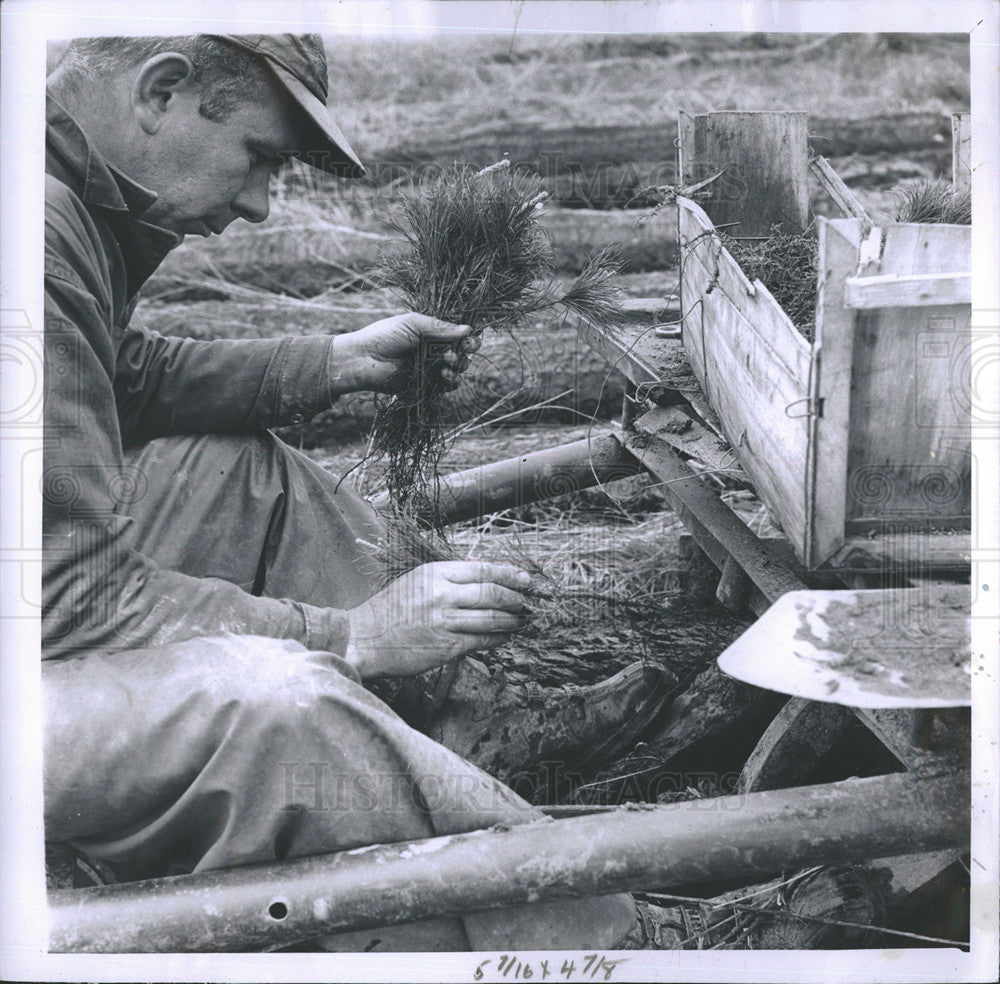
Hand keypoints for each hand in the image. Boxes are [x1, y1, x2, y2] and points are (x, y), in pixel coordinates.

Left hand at [330, 313, 480, 396]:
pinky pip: (446, 386)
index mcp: (431, 333)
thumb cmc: (384, 336)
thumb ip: (440, 327)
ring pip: (456, 370)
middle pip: (462, 353)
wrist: (363, 359)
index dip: (468, 339)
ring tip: (447, 365)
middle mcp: (433, 350)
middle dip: (464, 354)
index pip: (458, 335)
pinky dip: (450, 382)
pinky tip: (443, 376)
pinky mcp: (425, 386)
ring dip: (458, 368)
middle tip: (456, 353)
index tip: (471, 341)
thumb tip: (469, 330)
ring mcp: (430, 369)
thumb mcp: (412, 324)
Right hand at [343, 561, 530, 678]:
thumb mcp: (417, 580)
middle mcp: (442, 594)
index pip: (483, 569)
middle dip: (516, 597)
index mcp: (435, 573)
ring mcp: (445, 621)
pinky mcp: (446, 646)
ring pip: (492, 617)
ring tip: (521, 620)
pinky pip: (482, 640)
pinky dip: (498, 637)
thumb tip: (484, 573)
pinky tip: (505, 636)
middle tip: (527, 602)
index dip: (510, 574)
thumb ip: (448, 577)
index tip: (526, 579)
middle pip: (492, 592)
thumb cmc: (390, 609)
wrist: (364, 637)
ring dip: (512, 619)